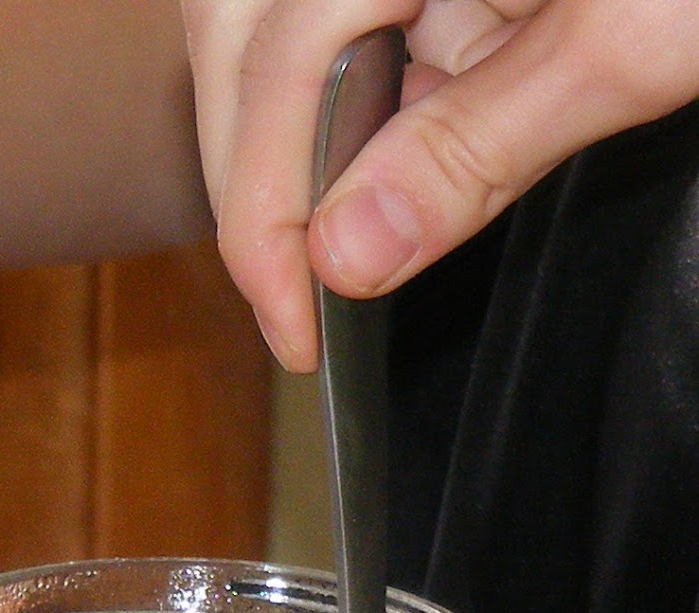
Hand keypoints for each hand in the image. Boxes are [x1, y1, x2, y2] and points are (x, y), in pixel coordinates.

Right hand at [182, 0, 698, 370]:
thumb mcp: (631, 36)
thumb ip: (472, 150)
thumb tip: (348, 258)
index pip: (277, 67)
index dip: (267, 217)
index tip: (294, 327)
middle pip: (234, 38)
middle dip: (257, 178)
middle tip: (296, 294)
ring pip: (255, 20)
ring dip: (286, 127)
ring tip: (353, 209)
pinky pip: (320, 4)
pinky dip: (340, 75)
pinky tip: (392, 129)